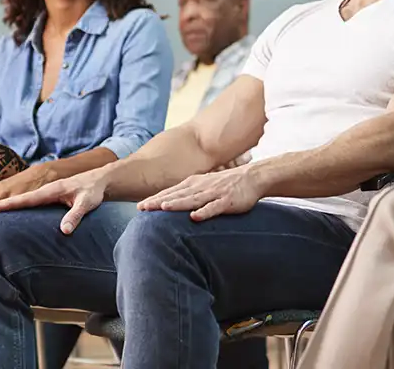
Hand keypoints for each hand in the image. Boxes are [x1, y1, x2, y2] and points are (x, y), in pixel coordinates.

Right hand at [0, 168, 107, 234]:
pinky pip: (29, 202)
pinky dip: (16, 205)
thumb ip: (76, 216)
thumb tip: (64, 231)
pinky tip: (6, 213)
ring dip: (5, 205)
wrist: (101, 180)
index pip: (27, 199)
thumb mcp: (87, 203)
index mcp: (52, 191)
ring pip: (23, 200)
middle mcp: (46, 190)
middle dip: (0, 205)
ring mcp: (47, 193)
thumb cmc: (94, 191)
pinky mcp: (49, 196)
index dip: (9, 205)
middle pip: (19, 199)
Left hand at [137, 165, 262, 221]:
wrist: (253, 177)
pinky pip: (215, 207)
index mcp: (195, 183)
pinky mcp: (228, 201)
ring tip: (163, 208)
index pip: (172, 192)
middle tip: (142, 208)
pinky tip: (195, 217)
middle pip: (177, 195)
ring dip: (178, 204)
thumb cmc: (227, 184)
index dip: (156, 198)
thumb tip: (170, 202)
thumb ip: (190, 193)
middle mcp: (202, 187)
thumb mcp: (206, 184)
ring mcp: (215, 193)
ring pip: (193, 199)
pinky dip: (204, 211)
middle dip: (159, 201)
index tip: (140, 206)